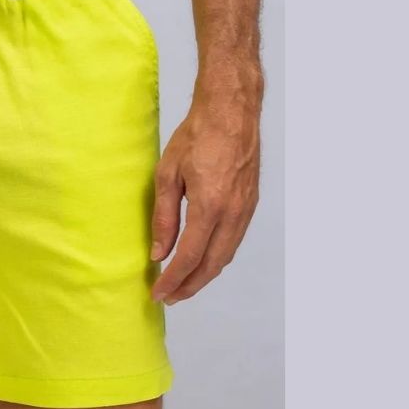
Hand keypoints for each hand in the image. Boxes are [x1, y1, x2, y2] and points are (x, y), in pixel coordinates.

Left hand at [150, 91, 259, 304]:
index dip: (173, 279)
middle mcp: (233, 213)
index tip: (158, 293)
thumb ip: (164, 217)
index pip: (189, 257)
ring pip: (226, 255)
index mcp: (210, 206)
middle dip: (189, 285)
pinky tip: (203, 259)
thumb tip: (159, 252)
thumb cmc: (196, 136)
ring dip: (204, 275)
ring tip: (183, 284)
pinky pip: (234, 240)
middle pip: (212, 264)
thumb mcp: (168, 174)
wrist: (232, 112)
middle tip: (169, 297)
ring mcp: (245, 210)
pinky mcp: (250, 204)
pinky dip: (217, 257)